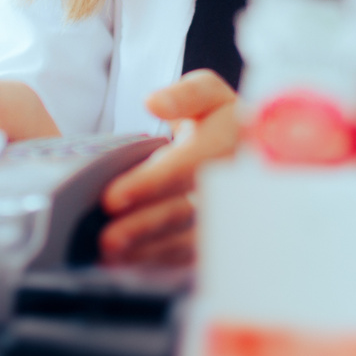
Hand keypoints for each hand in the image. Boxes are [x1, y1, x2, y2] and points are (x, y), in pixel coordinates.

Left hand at [97, 71, 241, 266]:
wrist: (248, 148)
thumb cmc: (219, 119)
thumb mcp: (207, 94)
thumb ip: (184, 96)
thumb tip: (154, 102)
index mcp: (229, 142)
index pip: (189, 165)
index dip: (151, 183)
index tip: (112, 197)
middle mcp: (232, 183)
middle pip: (186, 209)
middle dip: (145, 225)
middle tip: (107, 238)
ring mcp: (229, 215)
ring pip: (188, 238)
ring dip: (148, 248)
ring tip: (111, 252)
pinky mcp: (221, 237)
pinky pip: (190, 254)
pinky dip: (158, 259)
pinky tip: (127, 261)